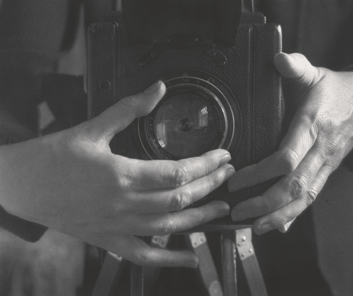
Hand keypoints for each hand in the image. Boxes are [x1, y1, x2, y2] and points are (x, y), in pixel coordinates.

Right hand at [0, 81, 233, 266]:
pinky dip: (169, 258)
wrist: (21, 185)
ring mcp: (117, 227)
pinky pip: (144, 256)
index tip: (222, 156)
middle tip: (228, 175)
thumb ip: (129, 109)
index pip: (177, 172)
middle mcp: (123, 204)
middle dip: (210, 186)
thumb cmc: (53, 156)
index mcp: (121, 174)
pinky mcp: (108, 241)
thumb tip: (157, 88)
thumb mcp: (92, 127)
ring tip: (222, 208)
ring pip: (169, 227)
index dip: (205, 164)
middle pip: (179, 199)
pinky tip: (191, 257)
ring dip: (200, 218)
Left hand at [228, 52, 352, 234]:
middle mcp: (320, 151)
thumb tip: (278, 58)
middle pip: (294, 186)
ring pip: (304, 198)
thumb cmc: (333, 90)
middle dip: (264, 203)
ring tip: (254, 227)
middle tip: (237, 212)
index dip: (261, 173)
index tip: (236, 180)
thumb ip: (296, 66)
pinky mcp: (326, 172)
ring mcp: (325, 165)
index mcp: (312, 126)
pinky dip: (294, 214)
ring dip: (279, 215)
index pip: (287, 158)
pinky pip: (311, 197)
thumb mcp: (314, 73)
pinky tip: (278, 226)